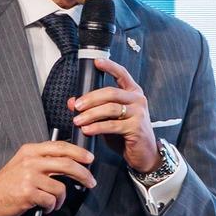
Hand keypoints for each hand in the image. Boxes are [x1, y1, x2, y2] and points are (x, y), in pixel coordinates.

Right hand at [0, 140, 95, 215]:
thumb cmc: (8, 183)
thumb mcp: (23, 163)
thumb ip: (43, 160)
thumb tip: (70, 162)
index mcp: (31, 151)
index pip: (60, 147)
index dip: (79, 152)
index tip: (90, 159)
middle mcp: (31, 161)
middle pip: (66, 163)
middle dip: (83, 174)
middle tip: (91, 182)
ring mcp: (29, 177)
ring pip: (60, 187)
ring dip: (61, 200)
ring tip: (53, 203)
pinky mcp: (27, 193)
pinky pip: (51, 201)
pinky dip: (51, 207)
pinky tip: (44, 208)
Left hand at [70, 57, 159, 172]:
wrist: (143, 154)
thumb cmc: (127, 135)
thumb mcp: (109, 119)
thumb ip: (94, 109)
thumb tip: (72, 102)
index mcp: (133, 93)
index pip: (122, 74)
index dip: (109, 66)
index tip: (96, 61)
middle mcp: (138, 100)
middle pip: (111, 92)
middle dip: (90, 98)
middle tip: (77, 106)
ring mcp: (139, 113)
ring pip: (110, 108)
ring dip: (91, 114)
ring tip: (78, 120)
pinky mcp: (136, 128)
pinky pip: (112, 125)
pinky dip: (97, 127)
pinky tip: (87, 130)